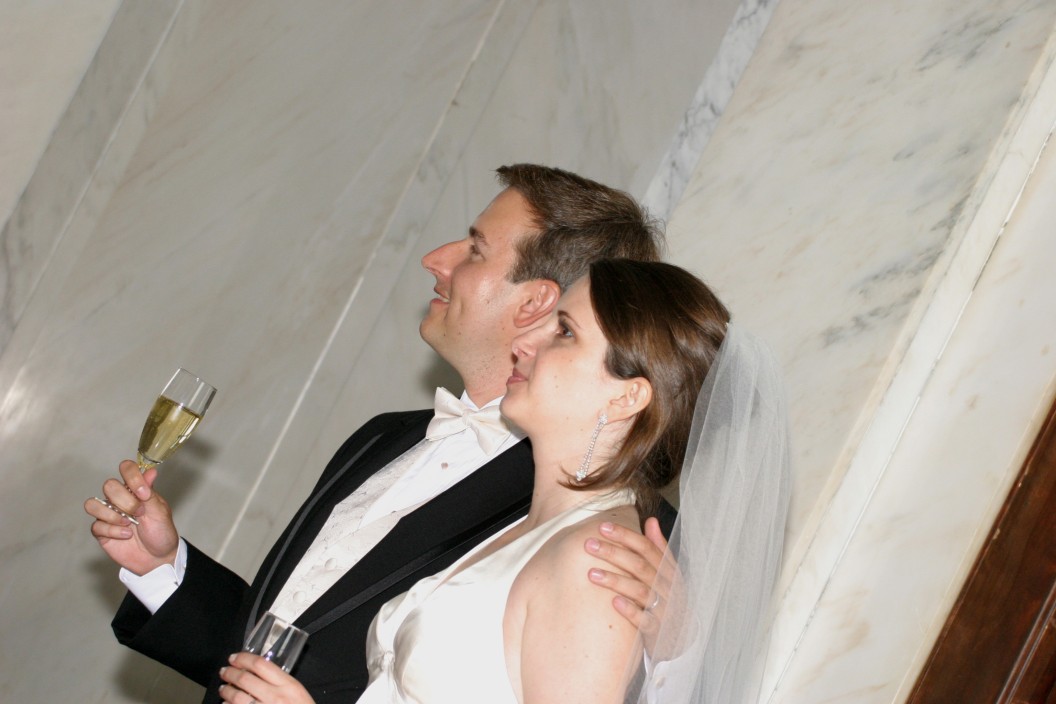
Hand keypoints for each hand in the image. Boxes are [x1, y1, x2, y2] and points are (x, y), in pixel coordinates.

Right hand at [84, 460, 178, 574]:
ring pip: (93, 504)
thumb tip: (150, 471)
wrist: (157, 558)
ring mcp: (108, 514)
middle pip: (109, 486)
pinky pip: (96, 526)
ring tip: (129, 524)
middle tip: (139, 513)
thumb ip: (150, 493)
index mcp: (136, 489)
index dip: (132, 477)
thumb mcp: (160, 512)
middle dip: (125, 500)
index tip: (144, 493)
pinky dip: (113, 531)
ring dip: (113, 515)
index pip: (127, 469)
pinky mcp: (102, 531)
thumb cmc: (161, 532)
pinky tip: (126, 536)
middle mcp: (120, 499)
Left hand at [220, 653, 314, 703]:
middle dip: (230, 673)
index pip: (260, 664)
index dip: (243, 659)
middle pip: (245, 679)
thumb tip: (257, 672)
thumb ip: (280, 681)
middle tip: (224, 671)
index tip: (234, 658)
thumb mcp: (296, 691)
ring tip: (223, 688)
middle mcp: (275, 696)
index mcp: (288, 685)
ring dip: (226, 691)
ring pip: (237, 697)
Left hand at [584, 516, 684, 659]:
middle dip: (614, 553)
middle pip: (640, 566)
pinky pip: (646, 621)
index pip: (647, 548)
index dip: (626, 536)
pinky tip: (614, 602)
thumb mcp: (668, 573)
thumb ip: (658, 548)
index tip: (603, 527)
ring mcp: (665, 610)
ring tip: (592, 574)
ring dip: (616, 581)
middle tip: (588, 545)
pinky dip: (631, 611)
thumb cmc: (669, 599)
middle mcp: (669, 587)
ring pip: (641, 591)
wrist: (682, 637)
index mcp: (670, 570)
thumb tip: (651, 520)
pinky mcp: (659, 631)